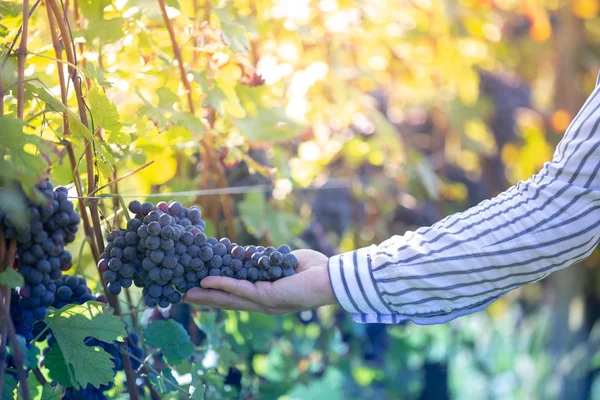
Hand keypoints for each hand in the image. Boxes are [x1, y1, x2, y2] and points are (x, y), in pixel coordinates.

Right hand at [183, 249, 336, 313]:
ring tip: (185, 292)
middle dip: (204, 299)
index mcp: (265, 297)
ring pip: (230, 298)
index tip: (196, 288)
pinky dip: (224, 284)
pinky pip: (242, 289)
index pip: (235, 296)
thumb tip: (250, 254)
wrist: (332, 278)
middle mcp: (263, 304)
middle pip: (227, 302)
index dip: (215, 294)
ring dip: (207, 295)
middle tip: (181, 295)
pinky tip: (207, 282)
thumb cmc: (312, 269)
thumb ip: (265, 262)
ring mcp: (265, 303)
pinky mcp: (269, 297)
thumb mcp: (282, 263)